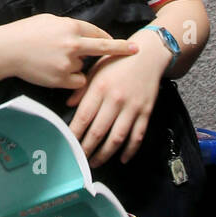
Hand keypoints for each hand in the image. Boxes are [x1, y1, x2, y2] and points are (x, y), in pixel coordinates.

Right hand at [0, 14, 138, 90]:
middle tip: (135, 51)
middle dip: (121, 49)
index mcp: (71, 27)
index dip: (110, 39)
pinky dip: (72, 79)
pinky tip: (57, 72)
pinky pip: (77, 81)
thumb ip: (70, 27)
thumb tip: (84, 34)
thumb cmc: (26, 31)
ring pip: (84, 67)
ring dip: (78, 66)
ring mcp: (68, 63)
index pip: (98, 33)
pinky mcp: (61, 79)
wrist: (7, 50)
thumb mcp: (50, 20)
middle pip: (103, 48)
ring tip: (55, 61)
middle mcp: (73, 44)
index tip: (124, 43)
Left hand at [66, 33, 169, 165]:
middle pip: (98, 131)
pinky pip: (138, 135)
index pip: (83, 116)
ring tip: (95, 162)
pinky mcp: (146, 111)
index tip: (67, 143)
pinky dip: (130, 150)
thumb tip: (69, 105)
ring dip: (105, 154)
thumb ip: (82, 88)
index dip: (74, 133)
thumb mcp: (96, 69)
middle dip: (86, 148)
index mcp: (100, 87)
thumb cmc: (119, 60)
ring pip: (117, 138)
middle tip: (78, 158)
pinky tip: (122, 158)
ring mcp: (132, 107)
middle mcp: (116, 99)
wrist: (148, 54)